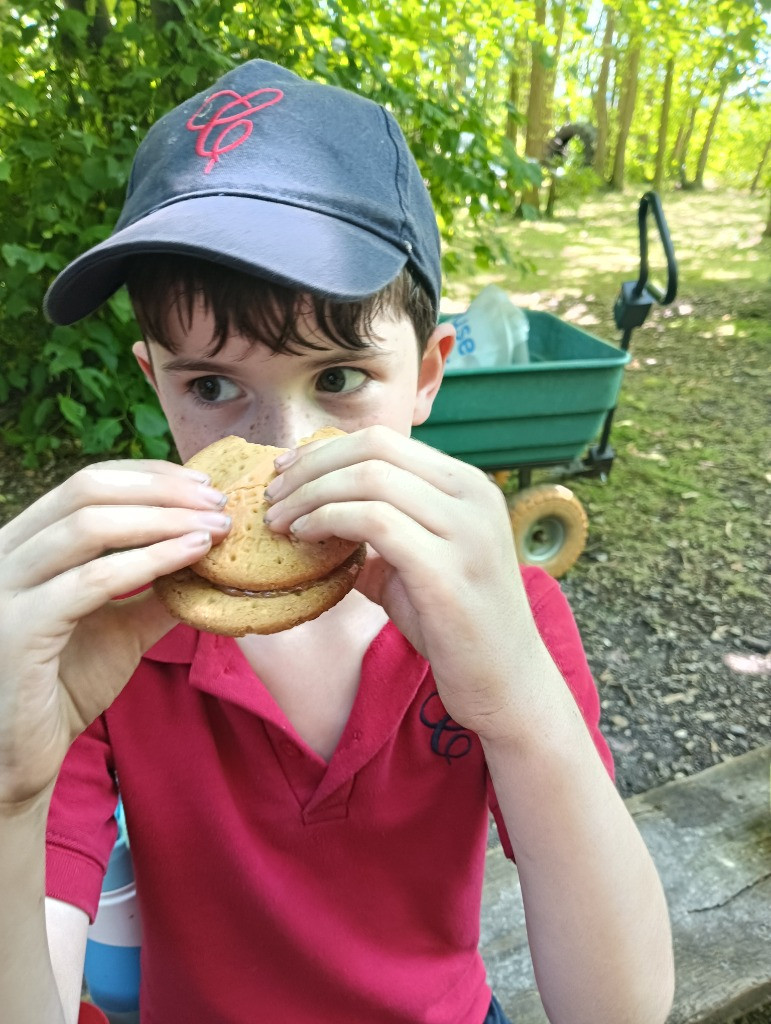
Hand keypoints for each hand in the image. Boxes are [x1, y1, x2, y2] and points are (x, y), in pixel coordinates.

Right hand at [0, 460, 230, 807]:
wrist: (19, 757)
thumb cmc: (64, 686)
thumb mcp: (120, 626)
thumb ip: (155, 588)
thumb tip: (210, 553)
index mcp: (23, 544)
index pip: (87, 483)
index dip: (150, 476)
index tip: (205, 487)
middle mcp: (3, 554)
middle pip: (87, 491)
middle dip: (163, 491)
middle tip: (220, 504)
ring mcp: (3, 590)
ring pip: (89, 526)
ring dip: (165, 520)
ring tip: (216, 529)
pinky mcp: (17, 630)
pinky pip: (92, 580)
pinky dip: (150, 561)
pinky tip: (192, 557)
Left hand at [263, 426, 546, 738]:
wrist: (507, 683)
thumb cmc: (457, 626)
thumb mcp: (419, 564)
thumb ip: (380, 535)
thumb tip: (317, 519)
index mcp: (467, 486)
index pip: (384, 442)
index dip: (325, 450)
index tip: (286, 471)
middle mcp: (473, 496)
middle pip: (374, 450)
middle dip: (311, 467)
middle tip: (273, 494)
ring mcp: (465, 531)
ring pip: (370, 480)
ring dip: (311, 495)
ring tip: (280, 520)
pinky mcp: (447, 571)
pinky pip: (375, 522)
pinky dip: (328, 521)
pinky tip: (304, 538)